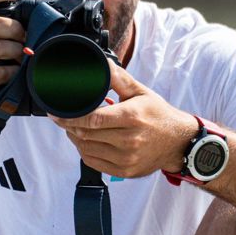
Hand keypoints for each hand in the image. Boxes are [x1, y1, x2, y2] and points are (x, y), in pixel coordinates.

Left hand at [50, 62, 198, 177]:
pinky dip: (85, 152)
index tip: (57, 113)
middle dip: (70, 126)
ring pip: (87, 150)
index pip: (92, 119)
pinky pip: (94, 163)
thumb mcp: (140, 92)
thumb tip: (101, 63)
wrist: (178, 142)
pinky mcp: (125, 171)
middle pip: (86, 135)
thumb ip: (117, 78)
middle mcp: (128, 140)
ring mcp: (126, 158)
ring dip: (76, 138)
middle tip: (64, 118)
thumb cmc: (159, 115)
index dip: (70, 117)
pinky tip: (87, 141)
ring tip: (77, 128)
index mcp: (131, 117)